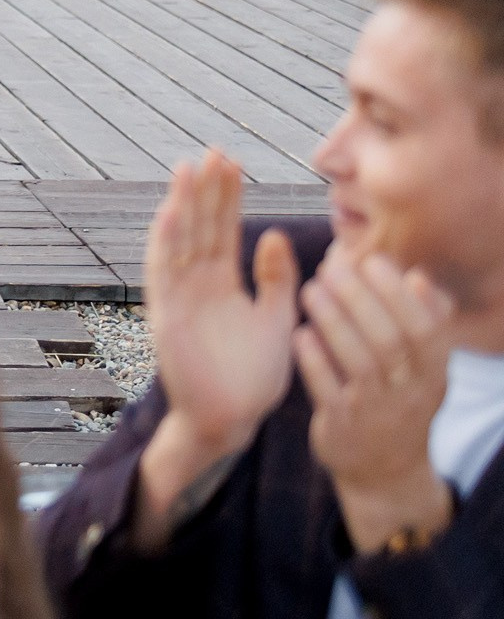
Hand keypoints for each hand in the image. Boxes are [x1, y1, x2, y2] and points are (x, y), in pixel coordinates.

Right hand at [132, 151, 299, 548]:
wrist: (232, 420)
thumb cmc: (253, 377)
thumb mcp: (277, 320)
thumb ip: (276, 280)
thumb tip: (274, 235)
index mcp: (222, 283)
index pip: (224, 229)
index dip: (227, 198)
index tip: (233, 163)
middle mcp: (196, 283)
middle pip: (200, 226)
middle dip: (206, 190)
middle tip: (214, 152)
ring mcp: (178, 297)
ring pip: (179, 240)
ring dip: (183, 205)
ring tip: (189, 168)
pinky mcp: (166, 315)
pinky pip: (164, 272)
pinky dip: (166, 242)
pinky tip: (172, 212)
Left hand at [296, 247, 455, 551]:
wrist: (384, 470)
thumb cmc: (398, 400)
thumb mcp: (423, 369)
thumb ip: (422, 324)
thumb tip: (416, 277)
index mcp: (433, 373)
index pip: (426, 329)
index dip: (399, 294)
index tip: (371, 261)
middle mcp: (411, 392)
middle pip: (390, 340)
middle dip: (360, 299)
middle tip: (330, 267)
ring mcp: (376, 412)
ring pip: (359, 362)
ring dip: (333, 322)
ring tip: (309, 290)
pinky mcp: (342, 427)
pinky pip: (328, 390)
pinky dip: (313, 360)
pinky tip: (298, 333)